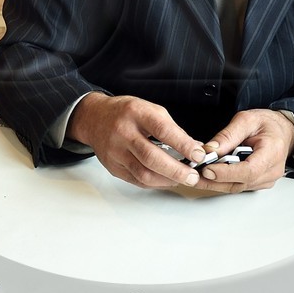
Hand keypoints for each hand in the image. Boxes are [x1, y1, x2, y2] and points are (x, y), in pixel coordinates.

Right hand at [68, 93, 208, 188]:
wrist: (95, 118)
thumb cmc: (126, 113)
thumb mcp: (150, 110)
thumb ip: (171, 128)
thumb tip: (193, 148)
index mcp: (136, 113)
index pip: (163, 130)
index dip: (183, 144)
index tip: (198, 155)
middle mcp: (123, 133)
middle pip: (152, 157)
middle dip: (176, 170)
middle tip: (192, 176)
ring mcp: (116, 152)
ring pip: (143, 173)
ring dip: (167, 180)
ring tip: (182, 180)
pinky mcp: (113, 167)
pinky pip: (136, 180)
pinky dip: (155, 183)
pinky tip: (166, 180)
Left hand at [192, 109, 293, 193]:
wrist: (282, 131)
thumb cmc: (267, 124)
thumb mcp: (246, 120)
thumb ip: (228, 135)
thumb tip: (210, 150)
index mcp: (272, 151)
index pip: (249, 170)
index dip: (226, 173)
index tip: (207, 169)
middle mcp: (272, 170)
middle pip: (241, 183)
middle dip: (215, 180)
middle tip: (194, 174)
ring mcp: (267, 179)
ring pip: (238, 187)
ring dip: (216, 183)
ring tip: (197, 175)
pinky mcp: (260, 183)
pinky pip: (239, 186)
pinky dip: (223, 182)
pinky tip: (210, 175)